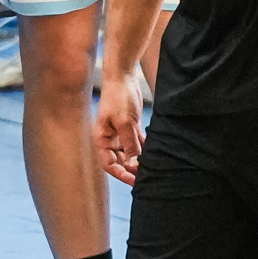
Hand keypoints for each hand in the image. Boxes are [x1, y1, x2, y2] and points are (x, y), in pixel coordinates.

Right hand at [97, 65, 146, 183]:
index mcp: (102, 140)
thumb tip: (135, 165)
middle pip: (121, 161)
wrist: (123, 77)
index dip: (121, 174)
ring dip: (140, 160)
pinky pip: (138, 143)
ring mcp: (121, 134)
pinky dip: (145, 149)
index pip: (109, 164)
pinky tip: (155, 154)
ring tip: (153, 167)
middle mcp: (110, 139)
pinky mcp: (131, 127)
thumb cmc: (118, 98)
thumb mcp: (125, 124)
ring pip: (131, 153)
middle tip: (148, 176)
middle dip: (133, 169)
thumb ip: (130, 145)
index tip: (134, 181)